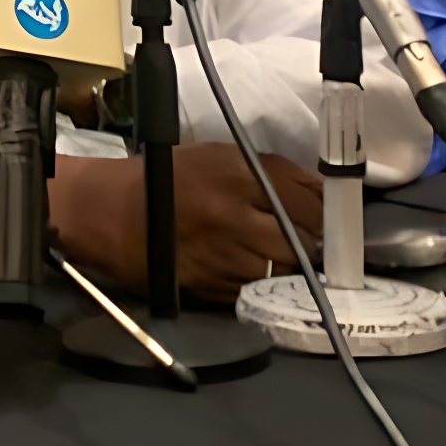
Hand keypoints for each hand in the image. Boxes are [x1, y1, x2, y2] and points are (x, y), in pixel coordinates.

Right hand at [51, 144, 324, 303]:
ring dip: (290, 269)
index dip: (328, 217)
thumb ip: (272, 171)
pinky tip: (257, 273)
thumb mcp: (219, 155)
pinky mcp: (207, 286)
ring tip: (288, 260)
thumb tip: (321, 191)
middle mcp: (232, 217)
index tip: (336, 223)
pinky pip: (252, 290)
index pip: (307, 203)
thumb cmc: (166, 176)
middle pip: (300, 242)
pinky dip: (261, 284)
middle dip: (314, 246)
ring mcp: (219, 256)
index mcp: (237, 175)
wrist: (108, 211)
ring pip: (280, 272)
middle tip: (319, 246)